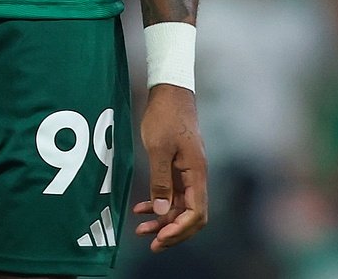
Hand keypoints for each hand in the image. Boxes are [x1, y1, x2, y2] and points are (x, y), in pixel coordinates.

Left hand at [133, 84, 207, 250]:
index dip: (179, 229)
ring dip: (162, 220)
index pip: (196, 213)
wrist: (169, 93)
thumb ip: (161, 180)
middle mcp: (196, 177)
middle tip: (152, 244)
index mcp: (197, 174)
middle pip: (191, 215)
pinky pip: (172, 194)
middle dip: (172, 232)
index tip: (160, 238)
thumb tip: (162, 211)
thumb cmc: (165, 117)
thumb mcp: (158, 148)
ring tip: (141, 231)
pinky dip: (158, 204)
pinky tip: (141, 209)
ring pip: (180, 206)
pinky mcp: (177, 168)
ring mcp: (187, 173)